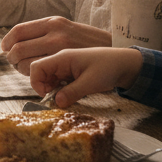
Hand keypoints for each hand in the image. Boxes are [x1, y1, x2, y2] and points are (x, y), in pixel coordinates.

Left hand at [0, 17, 111, 74]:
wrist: (115, 53)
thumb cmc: (89, 43)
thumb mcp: (67, 29)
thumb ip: (46, 34)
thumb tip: (20, 43)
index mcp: (53, 23)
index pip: (19, 31)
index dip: (8, 41)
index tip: (5, 48)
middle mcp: (54, 34)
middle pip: (18, 49)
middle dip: (12, 58)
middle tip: (15, 62)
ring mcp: (60, 50)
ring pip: (26, 64)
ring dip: (22, 70)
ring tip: (29, 71)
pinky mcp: (65, 66)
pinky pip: (40, 75)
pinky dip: (36, 78)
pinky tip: (42, 77)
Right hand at [28, 47, 142, 106]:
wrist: (124, 63)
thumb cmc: (108, 68)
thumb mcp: (91, 82)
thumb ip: (72, 92)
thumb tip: (56, 103)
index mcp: (62, 58)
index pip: (37, 67)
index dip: (37, 82)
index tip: (47, 95)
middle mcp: (61, 61)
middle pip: (40, 73)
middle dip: (44, 88)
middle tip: (57, 99)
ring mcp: (65, 66)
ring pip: (48, 78)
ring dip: (52, 90)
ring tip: (66, 96)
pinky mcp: (70, 72)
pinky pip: (58, 81)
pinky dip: (60, 89)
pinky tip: (70, 93)